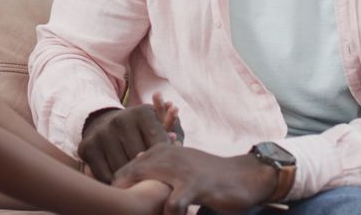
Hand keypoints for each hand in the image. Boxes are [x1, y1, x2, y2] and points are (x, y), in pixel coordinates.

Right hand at [80, 92, 184, 182]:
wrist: (102, 124)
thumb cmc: (137, 129)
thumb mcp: (154, 124)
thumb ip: (168, 132)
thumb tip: (175, 138)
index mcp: (141, 113)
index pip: (158, 144)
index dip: (161, 159)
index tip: (161, 165)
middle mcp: (120, 120)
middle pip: (139, 158)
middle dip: (145, 169)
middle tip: (149, 176)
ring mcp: (101, 133)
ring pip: (121, 168)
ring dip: (129, 178)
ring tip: (135, 180)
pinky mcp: (86, 147)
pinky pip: (104, 175)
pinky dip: (112, 181)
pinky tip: (119, 180)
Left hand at [113, 147, 276, 214]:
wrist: (244, 176)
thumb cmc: (208, 175)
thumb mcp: (180, 165)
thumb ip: (157, 166)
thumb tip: (133, 166)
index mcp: (160, 152)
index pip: (125, 170)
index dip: (117, 189)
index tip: (116, 206)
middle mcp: (166, 156)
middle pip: (127, 177)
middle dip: (122, 199)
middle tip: (124, 212)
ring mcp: (180, 169)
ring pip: (146, 191)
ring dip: (143, 209)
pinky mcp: (195, 184)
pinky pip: (173, 205)